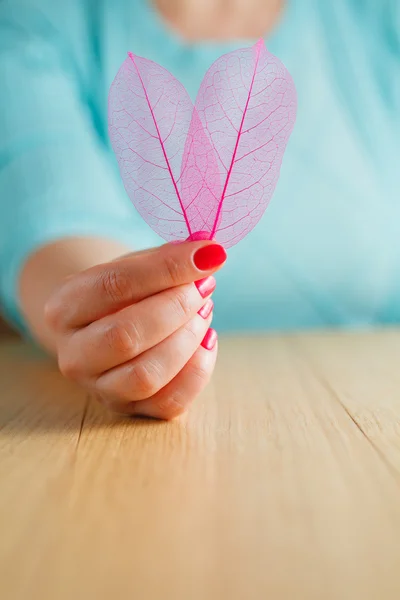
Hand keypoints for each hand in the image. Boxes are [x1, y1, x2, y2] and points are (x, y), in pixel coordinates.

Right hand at [44, 241, 226, 418]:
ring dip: (188, 339)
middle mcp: (74, 355)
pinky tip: (206, 341)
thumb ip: (165, 259)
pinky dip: (197, 371)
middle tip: (204, 287)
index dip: (166, 269)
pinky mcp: (129, 410)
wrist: (105, 328)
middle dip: (177, 307)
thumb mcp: (133, 266)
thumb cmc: (124, 294)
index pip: (113, 286)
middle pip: (125, 335)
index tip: (207, 256)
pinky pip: (168, 403)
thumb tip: (207, 254)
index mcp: (64, 308)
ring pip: (145, 375)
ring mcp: (99, 389)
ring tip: (204, 312)